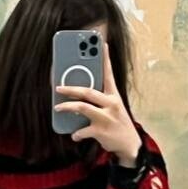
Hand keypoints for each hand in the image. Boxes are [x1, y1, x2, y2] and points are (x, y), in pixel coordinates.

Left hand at [54, 41, 140, 165]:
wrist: (129, 145)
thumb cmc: (117, 123)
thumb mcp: (112, 108)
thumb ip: (98, 100)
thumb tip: (76, 95)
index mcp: (114, 95)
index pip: (109, 74)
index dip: (105, 58)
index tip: (101, 43)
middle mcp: (111, 104)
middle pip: (87, 91)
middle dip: (70, 88)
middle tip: (58, 87)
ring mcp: (106, 117)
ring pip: (82, 107)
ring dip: (67, 107)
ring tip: (58, 108)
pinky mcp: (101, 131)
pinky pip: (82, 130)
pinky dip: (76, 134)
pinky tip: (74, 135)